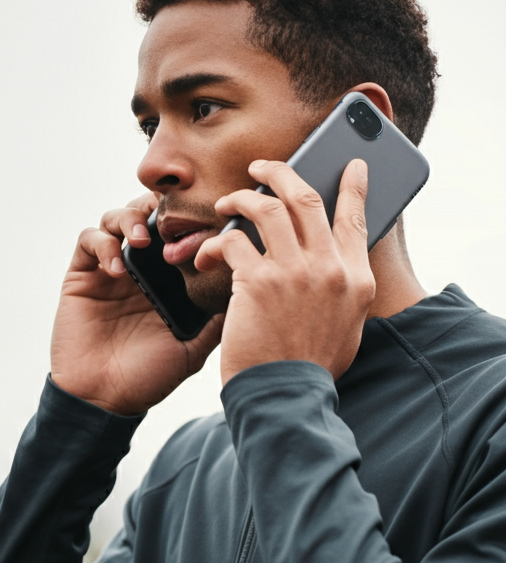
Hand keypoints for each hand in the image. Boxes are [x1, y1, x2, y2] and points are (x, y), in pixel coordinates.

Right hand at [50, 192, 222, 415]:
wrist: (103, 400)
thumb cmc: (147, 378)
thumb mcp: (194, 348)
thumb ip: (216, 319)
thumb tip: (251, 288)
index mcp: (166, 281)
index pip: (179, 233)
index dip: (190, 218)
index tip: (205, 218)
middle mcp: (138, 270)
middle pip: (147, 215)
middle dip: (159, 208)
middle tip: (172, 220)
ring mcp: (108, 271)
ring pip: (116, 218)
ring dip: (130, 219)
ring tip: (142, 240)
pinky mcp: (81, 276)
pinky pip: (88, 240)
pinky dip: (103, 243)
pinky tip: (117, 267)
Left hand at [194, 159, 373, 385]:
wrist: (286, 398)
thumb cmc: (307, 368)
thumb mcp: (345, 327)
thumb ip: (340, 291)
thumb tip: (331, 267)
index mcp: (356, 279)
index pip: (357, 219)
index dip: (354, 186)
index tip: (353, 165)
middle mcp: (331, 268)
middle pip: (307, 199)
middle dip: (281, 173)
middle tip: (262, 167)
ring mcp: (295, 272)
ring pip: (266, 207)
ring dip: (242, 198)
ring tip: (227, 202)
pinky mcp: (258, 283)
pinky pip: (232, 243)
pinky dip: (215, 244)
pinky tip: (206, 254)